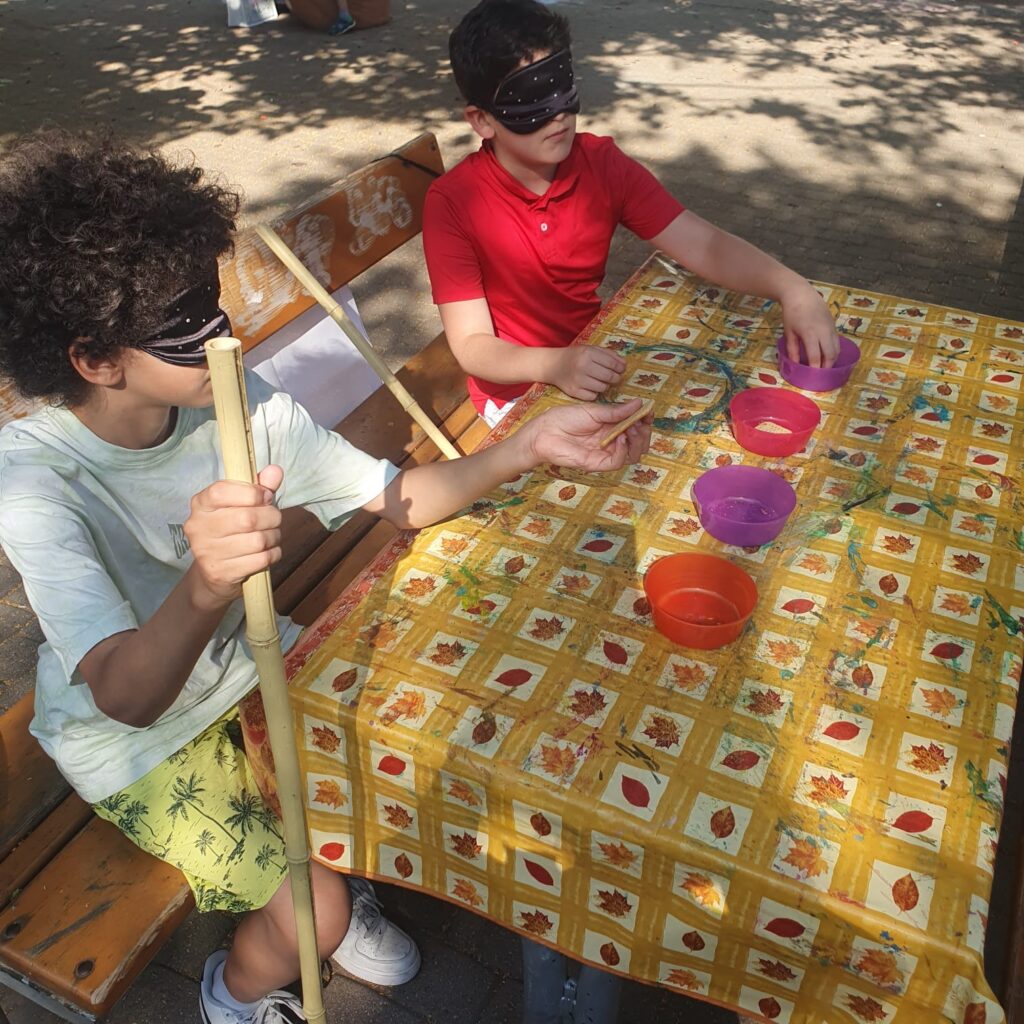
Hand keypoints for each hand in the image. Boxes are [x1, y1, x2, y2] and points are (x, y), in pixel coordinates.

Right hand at [183, 465, 283, 609]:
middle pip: (247, 518)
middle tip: (274, 519)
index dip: (252, 492)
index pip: (222, 491)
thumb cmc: (232, 530)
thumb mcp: (242, 505)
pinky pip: (261, 560)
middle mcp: (198, 527)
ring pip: (258, 541)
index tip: (266, 497)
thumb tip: (276, 470)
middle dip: (272, 517)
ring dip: (274, 537)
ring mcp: (206, 552)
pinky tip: (269, 552)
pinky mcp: (219, 573)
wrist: (215, 572)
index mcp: (200, 504)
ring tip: (271, 536)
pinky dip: (273, 554)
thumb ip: (259, 487)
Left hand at [522, 398, 652, 471]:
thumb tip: (639, 404)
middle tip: (642, 422)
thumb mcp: (594, 411)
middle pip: (638, 442)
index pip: (634, 426)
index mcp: (610, 425)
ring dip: (637, 441)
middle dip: (644, 432)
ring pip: (633, 454)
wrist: (545, 432)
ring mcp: (606, 452)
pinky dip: (623, 450)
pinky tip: (619, 438)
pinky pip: (619, 461)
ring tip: (632, 429)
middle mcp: (611, 440)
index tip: (649, 412)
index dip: (644, 420)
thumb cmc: (565, 418)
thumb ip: (616, 411)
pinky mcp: (599, 463)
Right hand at [546, 346, 625, 400]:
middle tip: (614, 377)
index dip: (621, 368)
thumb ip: (608, 354)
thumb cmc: (576, 356)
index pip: (613, 364)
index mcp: (588, 353)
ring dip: (605, 386)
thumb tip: (624, 364)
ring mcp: (578, 380)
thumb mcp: (591, 349)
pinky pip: (593, 396)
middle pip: (610, 377)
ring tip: (600, 381)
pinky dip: (594, 393)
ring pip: (603, 388)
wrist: (553, 365)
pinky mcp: (574, 391)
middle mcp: (583, 366)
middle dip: (615, 378)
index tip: (621, 369)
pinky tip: (591, 387)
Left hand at [781, 283, 839, 367]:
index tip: (813, 377)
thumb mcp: (789, 332)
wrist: (801, 294)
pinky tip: (828, 355)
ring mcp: (830, 327)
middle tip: (821, 375)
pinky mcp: (834, 324)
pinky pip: (837, 341)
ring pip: (836, 348)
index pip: (815, 356)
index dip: (815, 368)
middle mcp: (823, 331)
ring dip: (832, 359)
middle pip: (830, 354)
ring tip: (825, 367)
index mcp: (809, 333)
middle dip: (826, 366)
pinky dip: (834, 350)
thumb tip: (795, 364)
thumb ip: (792, 349)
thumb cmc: (791, 313)